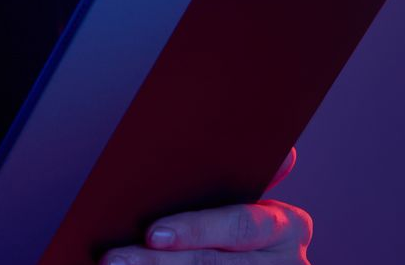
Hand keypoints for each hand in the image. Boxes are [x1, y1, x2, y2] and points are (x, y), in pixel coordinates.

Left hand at [98, 147, 311, 263]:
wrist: (247, 261)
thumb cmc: (242, 232)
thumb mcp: (255, 207)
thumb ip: (250, 182)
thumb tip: (278, 150)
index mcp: (289, 226)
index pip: (241, 226)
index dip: (196, 230)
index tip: (153, 233)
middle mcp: (287, 262)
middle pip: (214, 264)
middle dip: (159, 262)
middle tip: (115, 259)